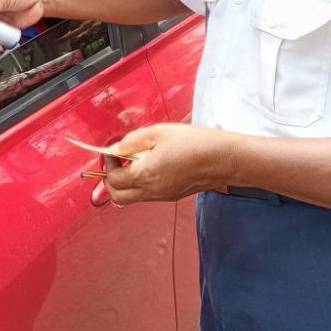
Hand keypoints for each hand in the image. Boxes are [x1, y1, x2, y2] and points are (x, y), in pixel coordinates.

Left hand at [102, 124, 233, 204]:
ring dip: (126, 183)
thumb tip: (115, 148)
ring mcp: (163, 196)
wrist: (224, 158)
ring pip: (132, 198)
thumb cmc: (194, 143)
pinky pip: (147, 195)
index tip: (111, 151)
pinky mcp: (172, 196)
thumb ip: (132, 141)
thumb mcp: (158, 132)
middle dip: (111, 179)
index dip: (107, 165)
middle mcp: (152, 191)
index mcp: (146, 175)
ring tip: (134, 161)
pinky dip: (140, 185)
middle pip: (117, 196)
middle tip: (116, 161)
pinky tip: (150, 166)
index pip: (113, 179)